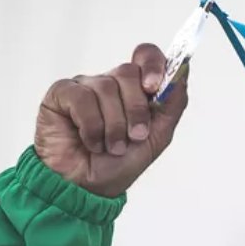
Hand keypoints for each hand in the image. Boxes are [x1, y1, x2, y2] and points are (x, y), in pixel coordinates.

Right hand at [35, 43, 189, 196]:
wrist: (87, 189)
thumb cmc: (118, 166)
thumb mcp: (157, 137)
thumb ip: (173, 103)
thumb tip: (183, 70)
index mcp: (133, 90)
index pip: (145, 56)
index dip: (153, 64)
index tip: (153, 87)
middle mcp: (109, 84)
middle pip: (128, 72)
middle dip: (135, 109)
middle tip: (134, 135)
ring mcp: (84, 87)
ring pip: (105, 87)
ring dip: (113, 125)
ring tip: (110, 146)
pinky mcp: (61, 94)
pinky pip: (81, 97)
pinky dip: (91, 126)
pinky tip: (89, 141)